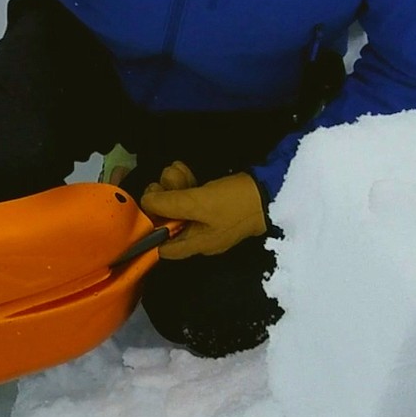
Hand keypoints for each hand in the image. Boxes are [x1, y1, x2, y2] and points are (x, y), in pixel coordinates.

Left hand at [140, 161, 266, 258]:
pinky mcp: (213, 204)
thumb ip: (168, 204)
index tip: (149, 207)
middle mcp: (199, 236)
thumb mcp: (198, 203)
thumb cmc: (233, 203)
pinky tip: (185, 169)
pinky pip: (193, 196)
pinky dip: (186, 182)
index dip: (152, 227)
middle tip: (168, 180)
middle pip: (169, 219)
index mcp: (196, 244)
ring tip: (180, 170)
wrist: (271, 191)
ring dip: (174, 184)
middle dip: (164, 196)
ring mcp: (207, 220)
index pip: (162, 247)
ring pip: (180, 203)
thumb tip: (145, 202)